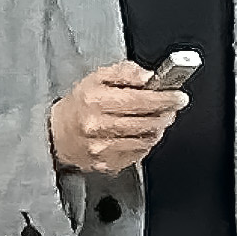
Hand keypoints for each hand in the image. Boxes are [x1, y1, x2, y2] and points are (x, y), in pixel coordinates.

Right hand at [48, 62, 185, 173]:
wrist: (58, 133)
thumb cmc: (80, 104)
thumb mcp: (98, 77)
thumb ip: (126, 72)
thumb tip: (148, 77)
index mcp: (96, 101)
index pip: (140, 100)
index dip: (164, 98)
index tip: (178, 96)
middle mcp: (98, 126)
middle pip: (146, 122)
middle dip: (166, 113)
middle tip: (172, 106)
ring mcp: (102, 148)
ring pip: (145, 140)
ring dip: (158, 128)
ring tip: (158, 118)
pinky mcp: (106, 163)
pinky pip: (138, 154)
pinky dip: (146, 142)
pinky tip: (143, 132)